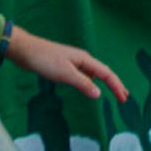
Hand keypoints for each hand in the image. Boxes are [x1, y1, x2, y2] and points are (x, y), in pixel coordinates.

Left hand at [5, 28, 128, 101]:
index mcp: (85, 60)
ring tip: (112, 92)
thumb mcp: (65, 74)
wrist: (26, 50)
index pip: (106, 74)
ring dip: (104, 83)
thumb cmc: (45, 60)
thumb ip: (83, 83)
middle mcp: (82, 60)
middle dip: (115, 84)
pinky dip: (92, 82)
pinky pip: (84, 75)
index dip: (116, 86)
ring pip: (94, 74)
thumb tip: (99, 94)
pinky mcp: (65, 66)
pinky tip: (90, 87)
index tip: (124, 99)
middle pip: (103, 72)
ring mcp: (73, 62)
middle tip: (124, 97)